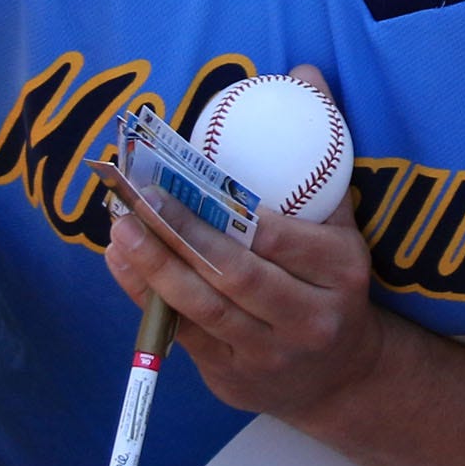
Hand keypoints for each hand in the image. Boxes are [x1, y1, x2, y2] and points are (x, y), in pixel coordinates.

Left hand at [100, 177, 386, 424]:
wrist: (341, 379)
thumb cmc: (332, 287)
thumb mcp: (343, 235)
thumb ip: (319, 174)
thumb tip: (307, 86)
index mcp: (340, 273)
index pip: (279, 239)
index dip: (229, 211)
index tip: (189, 177)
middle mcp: (308, 319)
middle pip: (237, 275)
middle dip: (182, 234)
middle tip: (141, 197)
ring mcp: (269, 354)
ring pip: (204, 308)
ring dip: (155, 265)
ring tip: (121, 226)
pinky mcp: (232, 376)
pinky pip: (183, 332)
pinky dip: (145, 294)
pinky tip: (121, 260)